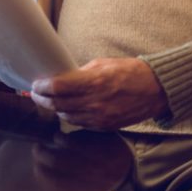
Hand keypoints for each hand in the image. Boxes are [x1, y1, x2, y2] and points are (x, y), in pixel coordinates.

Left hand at [29, 58, 168, 130]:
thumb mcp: (103, 64)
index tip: (35, 84)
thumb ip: (81, 73)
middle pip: (58, 104)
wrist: (155, 90)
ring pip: (67, 116)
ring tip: (50, 101)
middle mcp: (95, 102)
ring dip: (56, 109)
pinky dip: (71, 116)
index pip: (58, 87)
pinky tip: (67, 109)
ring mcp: (100, 117)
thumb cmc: (129, 72)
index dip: (42, 87)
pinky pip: (81, 124)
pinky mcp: (105, 126)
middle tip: (36, 94)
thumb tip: (62, 78)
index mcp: (93, 82)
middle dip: (43, 99)